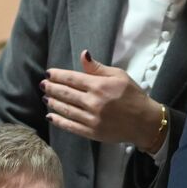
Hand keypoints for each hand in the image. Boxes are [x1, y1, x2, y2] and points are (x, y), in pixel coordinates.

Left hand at [42, 50, 163, 149]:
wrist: (144, 122)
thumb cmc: (133, 96)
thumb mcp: (119, 76)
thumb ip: (98, 68)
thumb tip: (83, 55)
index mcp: (99, 86)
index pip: (72, 78)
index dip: (57, 75)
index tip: (48, 73)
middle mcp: (93, 102)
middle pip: (65, 93)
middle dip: (51, 88)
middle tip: (42, 85)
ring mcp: (91, 119)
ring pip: (66, 109)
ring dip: (53, 102)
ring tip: (45, 97)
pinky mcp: (92, 132)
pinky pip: (70, 126)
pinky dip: (58, 121)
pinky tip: (50, 116)